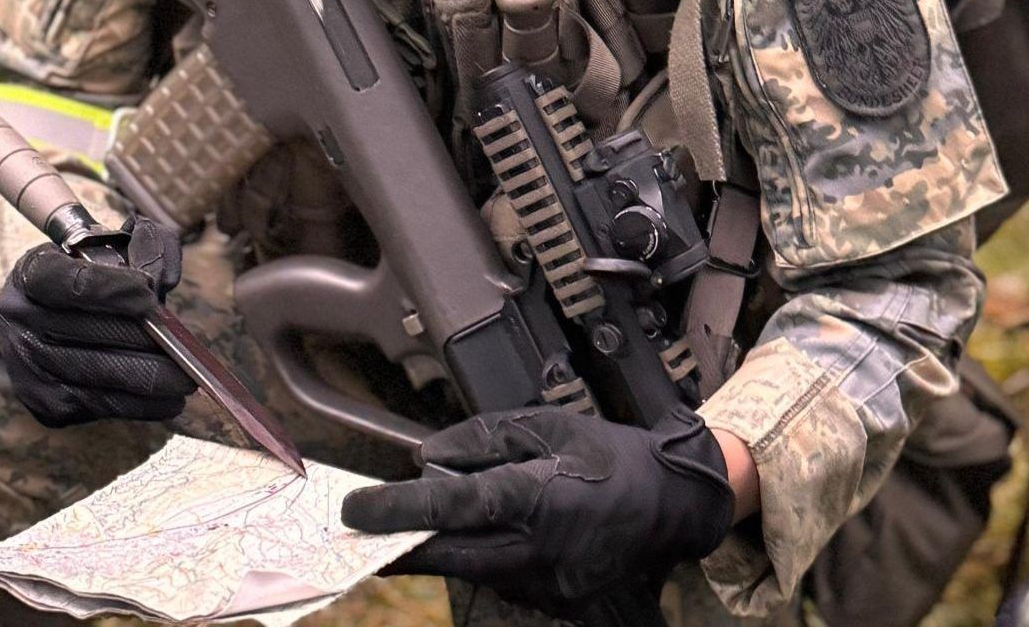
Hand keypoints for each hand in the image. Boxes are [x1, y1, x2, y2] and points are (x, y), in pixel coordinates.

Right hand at [0, 216, 192, 426]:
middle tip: (186, 352)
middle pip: (92, 334)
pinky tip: (167, 401)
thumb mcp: (118, 245)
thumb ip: (149, 244)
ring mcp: (28, 366)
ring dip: (149, 380)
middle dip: (145, 342)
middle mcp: (21, 319)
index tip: (151, 296)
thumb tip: (162, 279)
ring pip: (98, 376)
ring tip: (186, 380)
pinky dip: (138, 406)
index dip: (114, 290)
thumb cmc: (94, 276)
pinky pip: (99, 407)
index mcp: (33, 273)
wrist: (52, 318)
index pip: (73, 283)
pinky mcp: (44, 403)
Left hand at [341, 405, 733, 615]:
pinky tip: (488, 536)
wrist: (672, 504)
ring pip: (474, 570)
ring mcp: (549, 584)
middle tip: (363, 535)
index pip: (453, 505)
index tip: (356, 509)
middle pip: (451, 554)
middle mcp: (540, 549)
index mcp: (537, 496)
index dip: (399, 509)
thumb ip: (482, 440)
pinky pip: (502, 581)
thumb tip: (426, 460)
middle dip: (404, 545)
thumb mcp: (546, 426)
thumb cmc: (610, 456)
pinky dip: (485, 558)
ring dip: (448, 547)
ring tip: (431, 520)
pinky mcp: (556, 602)